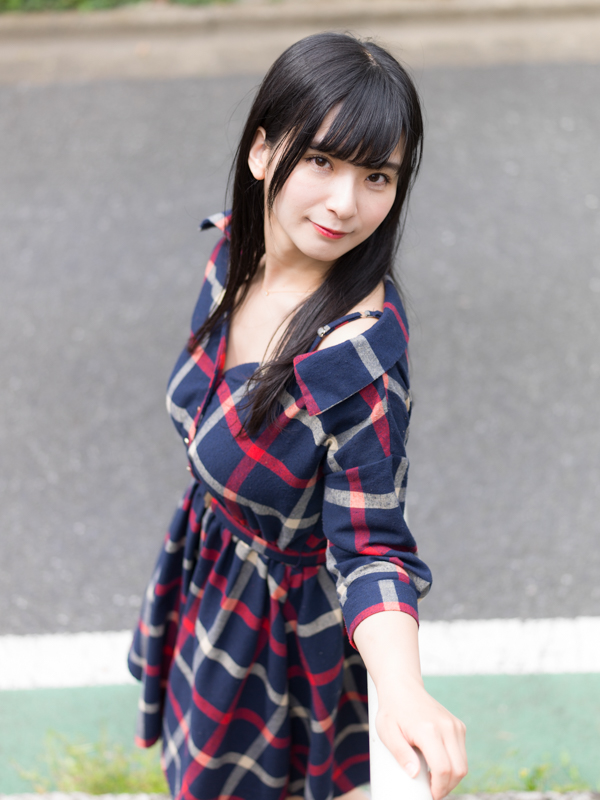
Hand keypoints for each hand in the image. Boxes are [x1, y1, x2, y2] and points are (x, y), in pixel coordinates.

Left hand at [353, 610, 466, 799]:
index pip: (443, 769)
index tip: (430, 795)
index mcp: (429, 730)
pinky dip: (454, 764)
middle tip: (432, 791)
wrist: (402, 687)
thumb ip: (400, 753)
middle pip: (458, 770)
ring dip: (452, 778)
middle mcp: (446, 727)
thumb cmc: (392, 711)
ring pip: (463, 764)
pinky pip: (462, 753)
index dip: (439, 788)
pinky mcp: (458, 726)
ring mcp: (454, 725)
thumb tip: (414, 774)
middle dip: (447, 787)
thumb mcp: (387, 732)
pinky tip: (438, 765)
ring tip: (434, 780)